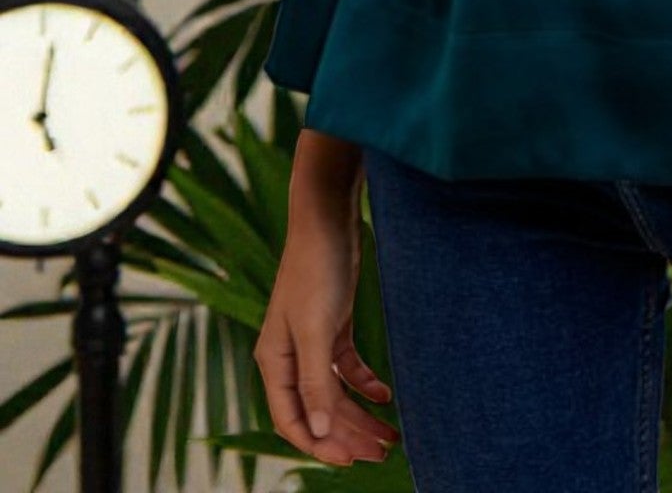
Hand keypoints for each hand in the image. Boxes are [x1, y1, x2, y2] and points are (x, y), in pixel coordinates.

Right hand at [254, 142, 397, 467]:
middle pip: (317, 410)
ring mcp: (311, 341)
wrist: (328, 216)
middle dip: (347, 434)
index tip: (351, 461)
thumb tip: (319, 431)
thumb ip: (316, 381)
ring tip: (390, 434)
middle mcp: (289, 356)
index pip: (292, 420)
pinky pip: (347, 367)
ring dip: (359, 414)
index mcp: (274, 361)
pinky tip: (385, 395)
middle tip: (382, 452)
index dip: (319, 444)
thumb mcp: (317, 328)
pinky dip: (364, 383)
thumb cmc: (316, 268)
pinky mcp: (333, 323)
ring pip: (334, 392)